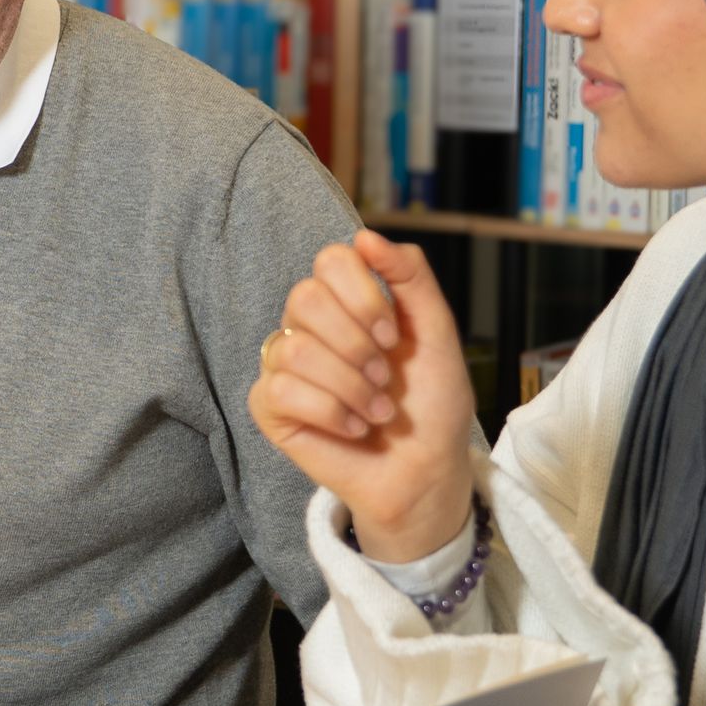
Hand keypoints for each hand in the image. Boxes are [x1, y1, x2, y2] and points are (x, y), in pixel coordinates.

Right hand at [251, 231, 480, 563]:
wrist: (427, 469)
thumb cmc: (431, 404)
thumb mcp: (436, 332)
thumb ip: (410, 276)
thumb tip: (366, 236)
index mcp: (346, 301)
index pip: (331, 260)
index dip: (365, 297)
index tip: (394, 336)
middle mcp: (309, 326)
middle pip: (305, 298)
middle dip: (357, 343)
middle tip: (385, 376)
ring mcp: (284, 366)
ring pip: (294, 348)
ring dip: (351, 386)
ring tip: (376, 410)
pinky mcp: (269, 407)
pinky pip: (280, 390)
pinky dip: (329, 412)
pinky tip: (351, 427)